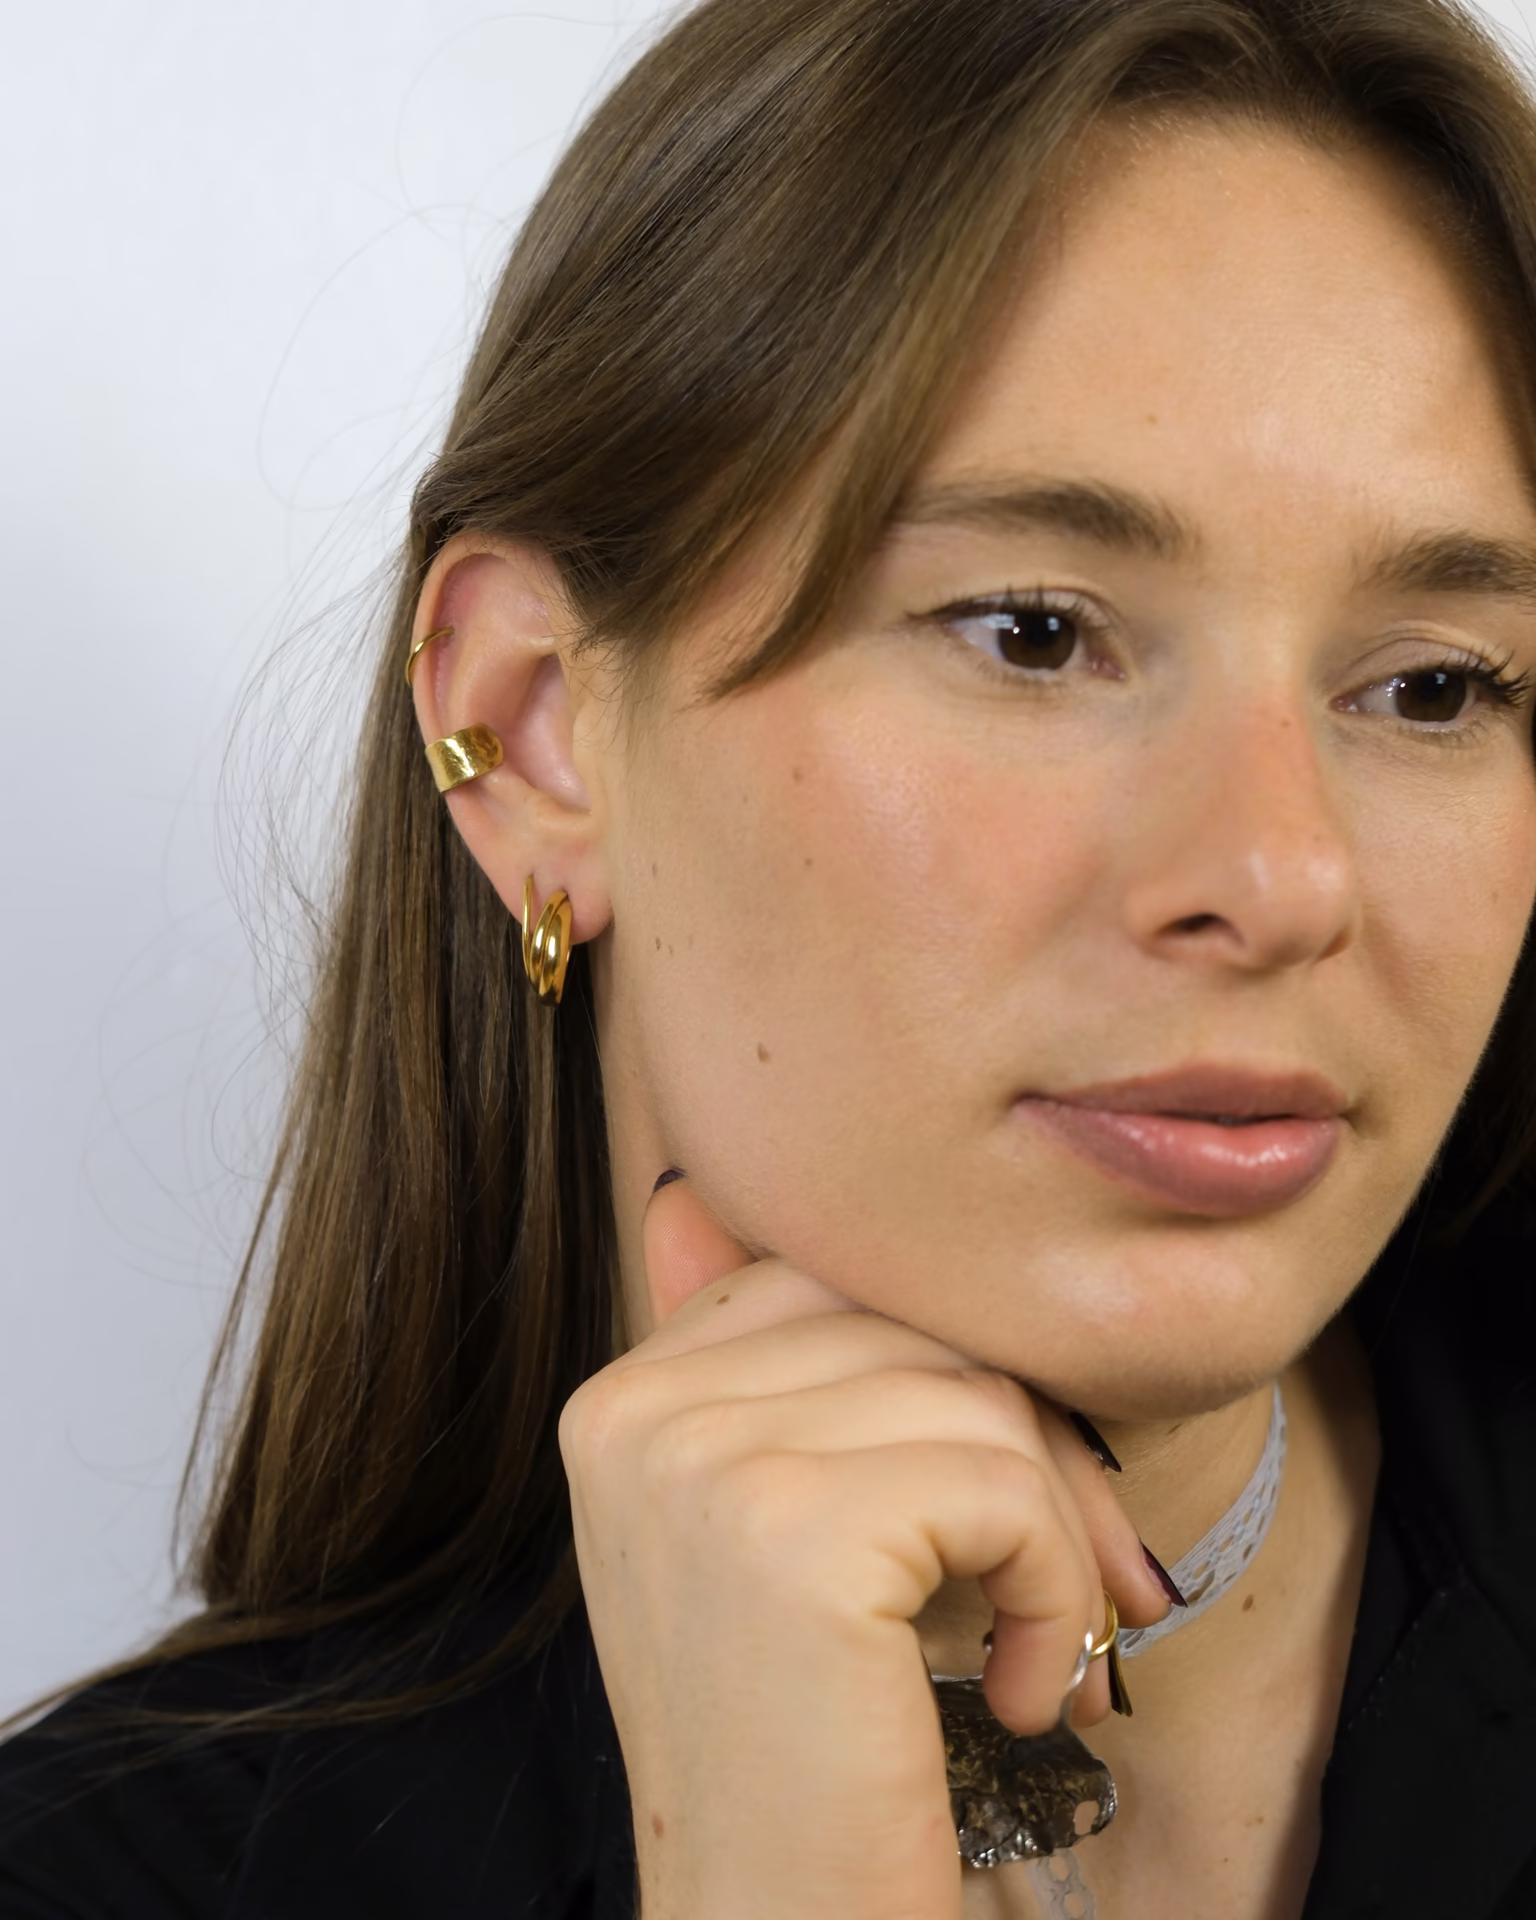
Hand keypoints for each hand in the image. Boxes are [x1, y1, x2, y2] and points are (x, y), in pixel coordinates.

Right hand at [559, 1178, 1169, 1919]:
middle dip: (1032, 1450)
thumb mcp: (768, 1536)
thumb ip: (773, 1371)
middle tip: (1073, 1585)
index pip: (837, 1282)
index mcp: (623, 1398)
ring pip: (976, 1396)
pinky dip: (1051, 1591)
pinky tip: (1011, 1694)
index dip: (950, 1382)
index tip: (995, 1509)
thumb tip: (692, 1192)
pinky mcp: (792, 1531)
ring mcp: (700, 1461)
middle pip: (915, 1326)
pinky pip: (1001, 1483)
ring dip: (1051, 1534)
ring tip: (1029, 1648)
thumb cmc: (806, 1754)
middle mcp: (637, 1409)